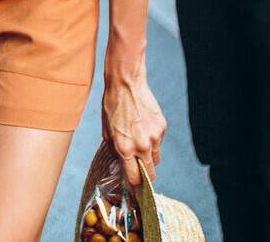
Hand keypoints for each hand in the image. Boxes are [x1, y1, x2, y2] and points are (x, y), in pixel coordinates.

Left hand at [101, 68, 166, 187]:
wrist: (126, 84)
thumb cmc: (112, 107)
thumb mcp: (106, 132)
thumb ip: (114, 151)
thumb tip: (122, 165)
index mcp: (125, 148)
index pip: (135, 177)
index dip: (135, 184)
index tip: (134, 185)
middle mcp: (142, 145)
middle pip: (150, 173)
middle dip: (145, 175)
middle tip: (140, 171)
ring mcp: (154, 137)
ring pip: (156, 157)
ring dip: (149, 155)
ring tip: (139, 141)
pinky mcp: (162, 127)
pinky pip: (158, 141)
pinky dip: (152, 139)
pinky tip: (144, 126)